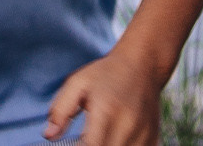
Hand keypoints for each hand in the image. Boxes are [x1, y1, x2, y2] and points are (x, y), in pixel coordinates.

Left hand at [46, 48, 162, 144]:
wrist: (144, 64)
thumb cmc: (106, 74)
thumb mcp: (78, 83)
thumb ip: (61, 109)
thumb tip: (49, 135)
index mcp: (107, 111)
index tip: (73, 144)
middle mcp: (128, 125)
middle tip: (85, 138)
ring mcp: (143, 133)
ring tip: (99, 136)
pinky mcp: (153, 138)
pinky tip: (114, 140)